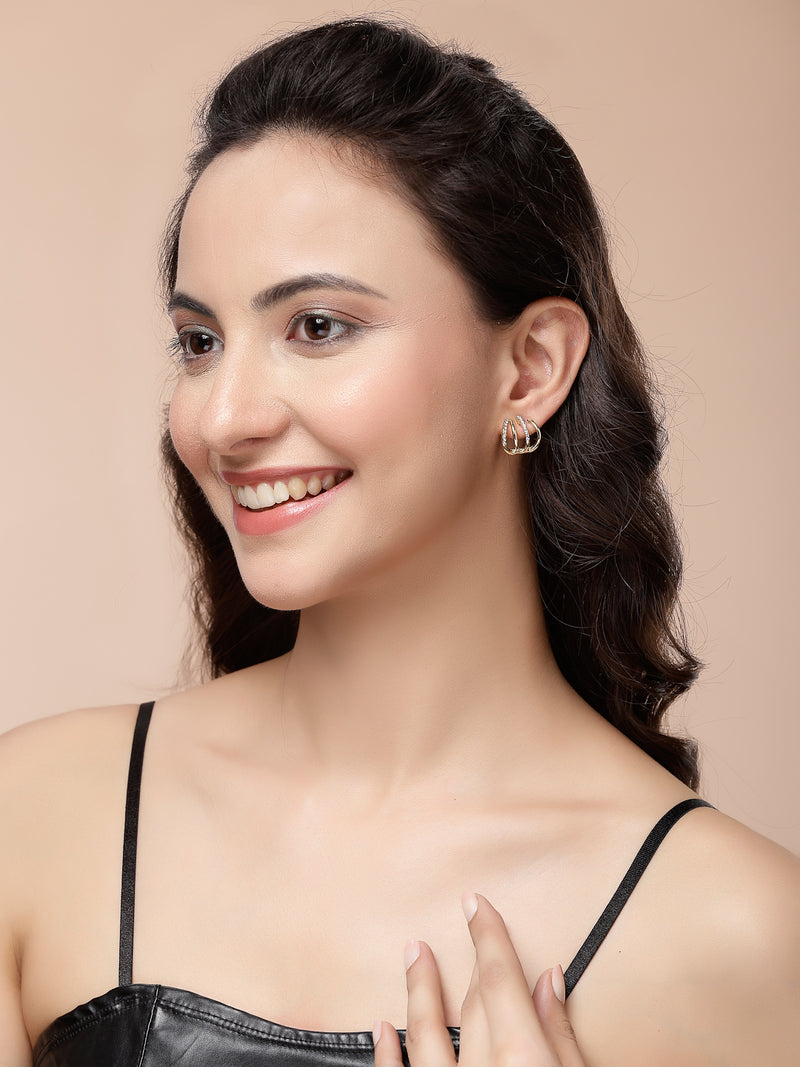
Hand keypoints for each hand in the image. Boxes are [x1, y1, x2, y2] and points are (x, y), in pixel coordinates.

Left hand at [373, 893, 585, 1066]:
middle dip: (473, 961)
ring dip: (419, 989)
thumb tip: (550, 984)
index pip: (501, 980)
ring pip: (424, 1034)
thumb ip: (562, 1037)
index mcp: (523, 1058)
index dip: (488, 936)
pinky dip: (388, 1051)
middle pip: (473, 1004)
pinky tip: (382, 1026)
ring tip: (413, 953)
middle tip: (468, 922)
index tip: (475, 902)